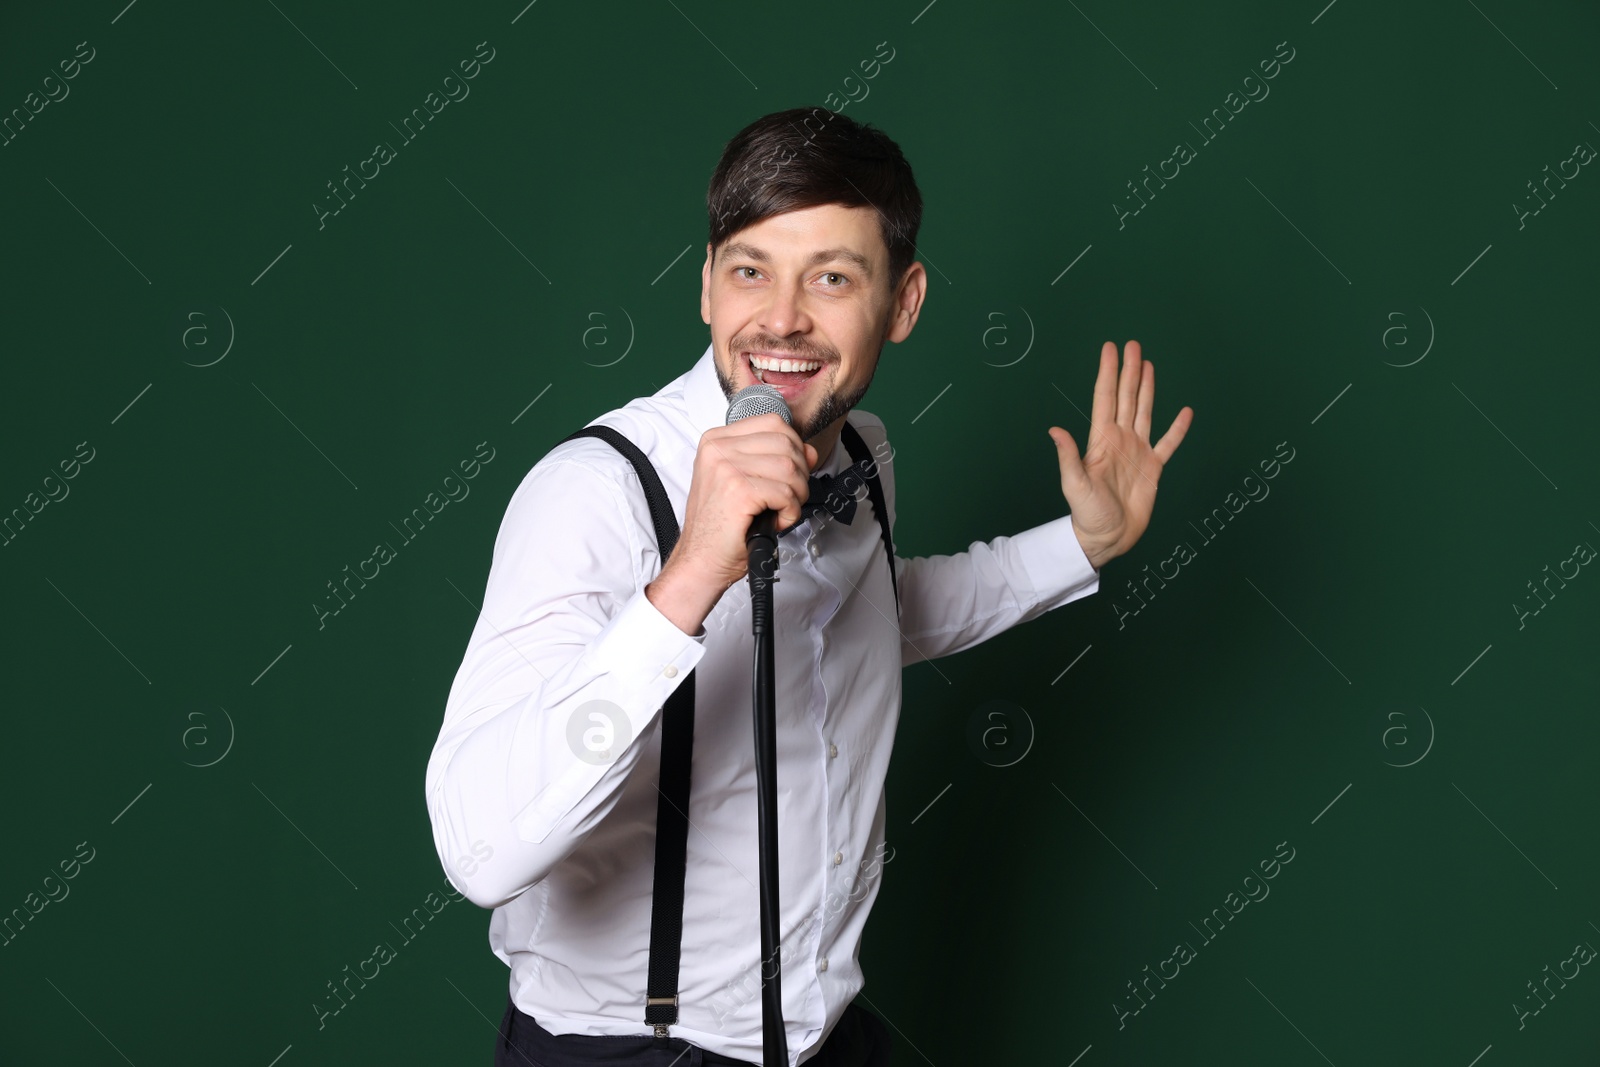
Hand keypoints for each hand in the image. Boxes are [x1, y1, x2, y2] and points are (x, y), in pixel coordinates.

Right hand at [646, 414, 817, 634]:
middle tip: (786, 498)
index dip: (793, 447)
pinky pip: (786, 493)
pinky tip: (775, 521)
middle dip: (798, 473)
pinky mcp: (738, 491)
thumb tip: (809, 450)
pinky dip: (790, 512)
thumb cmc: (721, 527)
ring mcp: (726, 468)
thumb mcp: (746, 483)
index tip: (789, 472)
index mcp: (716, 441)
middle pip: (786, 442)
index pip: (773, 422)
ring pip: (790, 468)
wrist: (701, 561)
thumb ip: (774, 460)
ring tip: (780, 511)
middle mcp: (718, 449)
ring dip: (796, 495)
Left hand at [1048, 340, 1192, 570]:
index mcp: (1101, 440)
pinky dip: (1178, 429)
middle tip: (1133, 345)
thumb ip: (1068, 456)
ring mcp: (1138, 452)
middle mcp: (1120, 440)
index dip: (1108, 373)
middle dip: (1129, 371)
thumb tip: (1054, 430)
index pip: (1105, 398)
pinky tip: (1185, 412)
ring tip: (1149, 365)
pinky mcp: (1154, 468)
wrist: (1108, 538)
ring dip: (1147, 389)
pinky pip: (1169, 443)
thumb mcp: (1074, 485)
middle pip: (1127, 398)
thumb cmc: (1088, 514)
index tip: (1110, 349)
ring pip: (1145, 412)